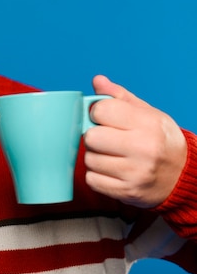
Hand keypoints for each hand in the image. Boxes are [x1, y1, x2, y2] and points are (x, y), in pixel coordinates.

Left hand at [83, 75, 186, 207]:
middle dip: (95, 137)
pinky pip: (91, 180)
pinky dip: (97, 176)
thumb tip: (98, 81)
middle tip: (108, 139)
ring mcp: (135, 173)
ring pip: (89, 159)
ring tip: (113, 156)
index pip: (101, 110)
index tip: (105, 118)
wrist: (183, 176)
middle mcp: (143, 149)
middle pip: (91, 137)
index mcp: (148, 124)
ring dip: (95, 157)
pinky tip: (112, 171)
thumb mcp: (147, 113)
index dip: (98, 113)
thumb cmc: (160, 140)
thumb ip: (119, 97)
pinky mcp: (126, 192)